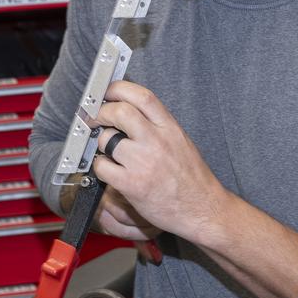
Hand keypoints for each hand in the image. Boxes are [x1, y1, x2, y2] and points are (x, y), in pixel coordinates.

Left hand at [91, 80, 228, 244]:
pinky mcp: (132, 184)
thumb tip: (129, 110)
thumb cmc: (192, 179)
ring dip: (99, 143)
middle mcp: (157, 141)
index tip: (107, 92)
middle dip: (101, 112)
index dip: (119, 89)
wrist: (203, 209)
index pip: (142, 96)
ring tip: (106, 150)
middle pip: (120, 112)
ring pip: (106, 139)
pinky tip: (109, 170)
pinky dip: (100, 166)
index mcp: (170, 127)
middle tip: (94, 118)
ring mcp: (143, 162)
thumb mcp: (180, 141)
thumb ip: (157, 125)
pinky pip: (102, 166)